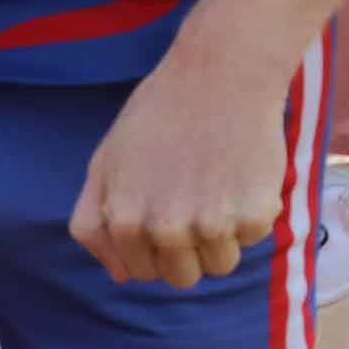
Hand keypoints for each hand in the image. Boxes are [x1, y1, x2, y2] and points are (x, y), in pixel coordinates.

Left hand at [70, 21, 294, 287]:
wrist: (221, 71)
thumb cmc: (160, 111)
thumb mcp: (104, 160)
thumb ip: (93, 222)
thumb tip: (120, 275)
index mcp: (124, 222)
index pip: (142, 271)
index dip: (156, 242)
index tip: (168, 204)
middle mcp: (165, 230)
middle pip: (182, 277)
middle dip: (189, 246)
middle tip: (196, 196)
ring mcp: (212, 225)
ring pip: (220, 264)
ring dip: (223, 233)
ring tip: (219, 183)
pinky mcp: (253, 214)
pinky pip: (255, 235)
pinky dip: (254, 209)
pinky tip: (242, 171)